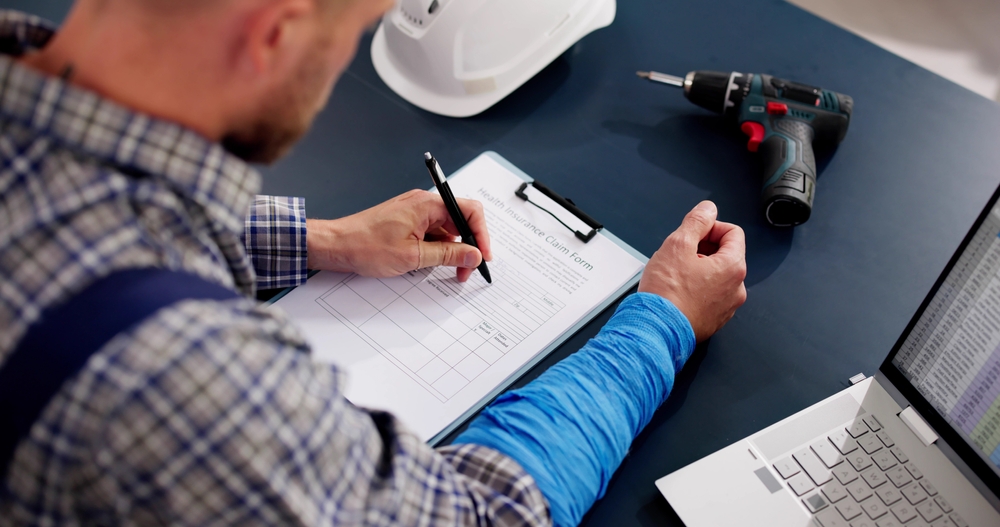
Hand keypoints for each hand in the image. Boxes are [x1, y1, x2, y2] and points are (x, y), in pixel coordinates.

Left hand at [306, 190, 492, 281]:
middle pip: (460, 221)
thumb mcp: (413, 256)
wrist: (336, 245)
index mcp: (427, 204)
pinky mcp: (407, 222)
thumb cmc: (365, 245)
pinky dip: (437, 249)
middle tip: (467, 270)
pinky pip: (432, 234)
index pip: (469, 211)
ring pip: (446, 230)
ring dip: (452, 251)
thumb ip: (448, 255)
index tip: (483, 256)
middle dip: (468, 247)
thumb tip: (473, 255)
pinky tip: (432, 265)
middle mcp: (423, 203)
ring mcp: (415, 212)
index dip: (482, 235)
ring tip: (450, 272)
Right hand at [639, 201, 746, 341]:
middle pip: (725, 254)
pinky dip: (696, 289)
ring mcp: (727, 307)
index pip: (733, 232)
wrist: (656, 330)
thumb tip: (708, 209)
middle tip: (679, 255)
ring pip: (716, 276)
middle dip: (702, 249)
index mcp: (733, 267)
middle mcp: (736, 288)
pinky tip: (677, 292)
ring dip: (698, 270)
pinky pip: (710, 296)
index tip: (693, 234)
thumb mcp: (677, 245)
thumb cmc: (666, 294)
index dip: (710, 228)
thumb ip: (696, 222)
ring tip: (675, 275)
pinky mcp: (714, 320)